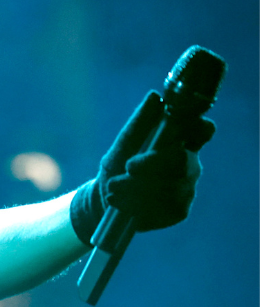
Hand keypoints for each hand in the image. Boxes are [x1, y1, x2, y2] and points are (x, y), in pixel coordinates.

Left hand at [70, 91, 214, 243]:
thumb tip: (155, 97)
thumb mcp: (122, 144)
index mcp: (178, 141)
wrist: (105, 199)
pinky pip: (162, 207)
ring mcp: (187, 187)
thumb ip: (138, 124)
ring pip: (169, 187)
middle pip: (181, 161)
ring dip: (135, 187)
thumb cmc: (117, 165)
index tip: (176, 126)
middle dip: (151, 164)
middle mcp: (189, 163)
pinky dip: (136, 204)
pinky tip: (119, 202)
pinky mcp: (179, 209)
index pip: (201, 130)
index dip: (198, 127)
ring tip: (112, 188)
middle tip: (128, 166)